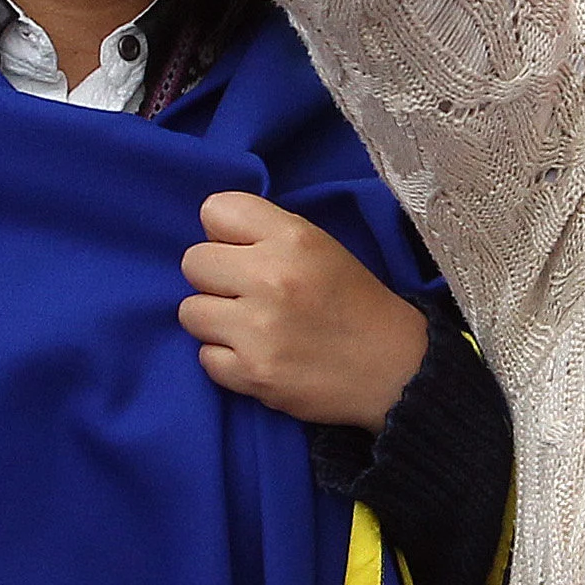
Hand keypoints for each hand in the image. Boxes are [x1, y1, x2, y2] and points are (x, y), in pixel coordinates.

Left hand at [179, 191, 428, 428]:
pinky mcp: (251, 373)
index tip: (245, 251)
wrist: (393, 369)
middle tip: (245, 294)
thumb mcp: (321, 247)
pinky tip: (258, 355)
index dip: (226, 233)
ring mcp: (258, 329)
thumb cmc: (354, 302)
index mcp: (293, 238)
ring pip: (190, 311)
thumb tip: (210, 237)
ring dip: (215, 321)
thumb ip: (267, 234)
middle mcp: (270, 277)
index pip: (215, 210)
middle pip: (193, 262)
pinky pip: (204, 357)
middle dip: (215, 278)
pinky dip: (226, 359)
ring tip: (251, 327)